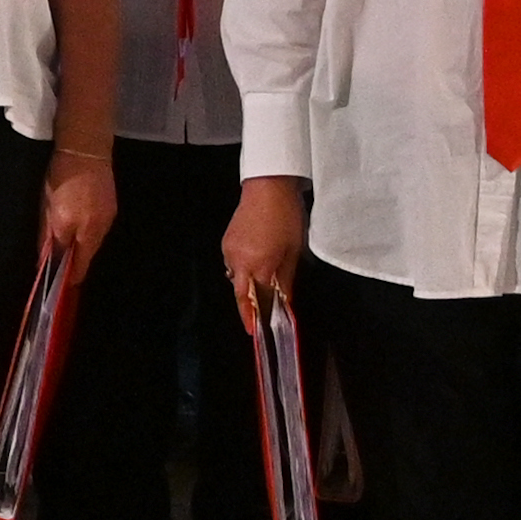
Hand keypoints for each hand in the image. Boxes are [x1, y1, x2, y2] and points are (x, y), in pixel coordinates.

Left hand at [36, 144, 117, 289]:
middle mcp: (99, 227)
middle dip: (76, 261)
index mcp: (82, 230)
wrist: (85, 147)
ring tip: (68, 245)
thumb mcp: (47, 207)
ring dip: (81, 245)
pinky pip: (99, 228)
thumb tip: (44, 260)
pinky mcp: (112, 206)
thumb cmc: (60, 177)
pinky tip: (78, 225)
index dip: (71, 277)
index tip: (64, 288)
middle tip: (62, 266)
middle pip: (88, 253)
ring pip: (94, 240)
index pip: (79, 264)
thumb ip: (47, 237)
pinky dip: (88, 231)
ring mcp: (109, 216)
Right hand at [221, 178, 308, 321]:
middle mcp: (237, 261)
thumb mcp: (293, 251)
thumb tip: (285, 301)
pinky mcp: (227, 241)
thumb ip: (286, 279)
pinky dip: (244, 270)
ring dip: (248, 286)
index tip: (255, 333)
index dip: (254, 318)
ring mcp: (229, 250)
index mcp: (256, 265)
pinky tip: (257, 265)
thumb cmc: (286, 217)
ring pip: (236, 278)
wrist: (268, 186)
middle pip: (240, 292)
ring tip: (263, 288)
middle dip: (249, 306)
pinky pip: (233, 264)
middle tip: (258, 319)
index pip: (252, 300)